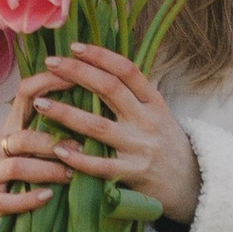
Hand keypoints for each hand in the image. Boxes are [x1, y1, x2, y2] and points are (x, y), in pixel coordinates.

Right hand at [0, 68, 79, 231]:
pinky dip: (29, 199)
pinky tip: (48, 197)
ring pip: (17, 167)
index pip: (24, 94)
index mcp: (10, 128)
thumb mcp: (28, 147)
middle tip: (82, 150)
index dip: (47, 83)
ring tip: (70, 175)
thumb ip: (51, 130)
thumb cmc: (14, 173)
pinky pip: (6, 200)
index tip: (75, 78)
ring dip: (48, 170)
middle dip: (53, 143)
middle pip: (23, 137)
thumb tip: (93, 110)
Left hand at [30, 44, 199, 225]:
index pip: (126, 70)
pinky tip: (58, 149)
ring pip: (98, 125)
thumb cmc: (167, 145)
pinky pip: (101, 165)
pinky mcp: (133, 174)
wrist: (192, 185)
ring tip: (40, 103)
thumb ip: (134, 95)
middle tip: (51, 63)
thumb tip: (100, 67)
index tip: (74, 47)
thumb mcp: (159, 114)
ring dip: (66, 113)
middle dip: (77, 72)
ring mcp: (140, 148)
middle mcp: (148, 121)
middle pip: (109, 89)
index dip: (100, 55)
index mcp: (154, 102)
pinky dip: (78, 158)